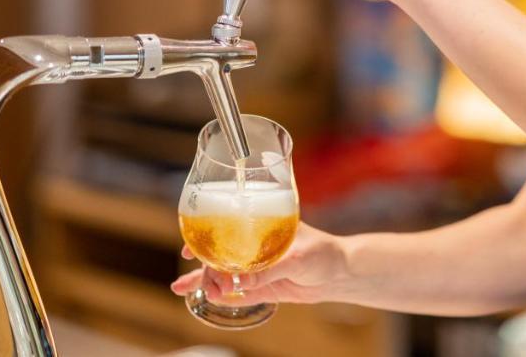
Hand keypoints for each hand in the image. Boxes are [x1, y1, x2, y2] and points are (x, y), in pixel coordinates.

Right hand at [170, 222, 348, 305]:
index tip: (190, 247)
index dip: (206, 236)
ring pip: (225, 274)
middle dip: (204, 266)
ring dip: (206, 282)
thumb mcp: (297, 257)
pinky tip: (208, 298)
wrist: (341, 274)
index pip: (228, 229)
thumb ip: (268, 270)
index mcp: (262, 227)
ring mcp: (258, 268)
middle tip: (193, 279)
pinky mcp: (263, 287)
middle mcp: (255, 246)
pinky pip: (238, 292)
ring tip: (185, 290)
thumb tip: (238, 281)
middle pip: (221, 255)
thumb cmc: (323, 252)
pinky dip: (222, 295)